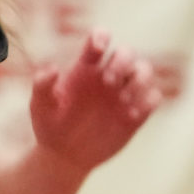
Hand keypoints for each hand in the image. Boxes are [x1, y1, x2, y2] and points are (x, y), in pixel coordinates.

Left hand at [29, 34, 162, 177]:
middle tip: (108, 82)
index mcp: (85, 67)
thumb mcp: (40, 106)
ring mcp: (123, 94)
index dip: (102, 37)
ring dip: (139, 79)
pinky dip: (147, 101)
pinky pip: (153, 97)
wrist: (64, 156)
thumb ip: (42, 85)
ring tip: (122, 100)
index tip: (98, 48)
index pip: (99, 39)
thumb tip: (53, 68)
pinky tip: (129, 115)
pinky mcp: (136, 115)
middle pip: (127, 52)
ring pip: (145, 70)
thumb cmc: (49, 125)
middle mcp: (108, 75)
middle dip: (122, 61)